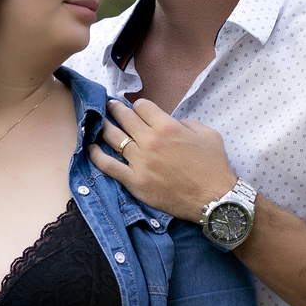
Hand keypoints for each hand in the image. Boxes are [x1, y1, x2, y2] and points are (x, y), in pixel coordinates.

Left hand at [89, 98, 236, 221]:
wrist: (214, 199)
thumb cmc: (213, 167)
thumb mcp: (207, 134)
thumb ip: (186, 123)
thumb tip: (172, 123)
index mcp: (167, 126)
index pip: (142, 106)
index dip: (138, 106)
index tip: (136, 109)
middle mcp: (150, 141)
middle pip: (125, 118)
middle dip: (116, 110)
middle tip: (110, 107)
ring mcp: (140, 162)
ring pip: (114, 138)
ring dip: (105, 127)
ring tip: (100, 122)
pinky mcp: (135, 182)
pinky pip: (109, 166)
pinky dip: (97, 156)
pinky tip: (91, 148)